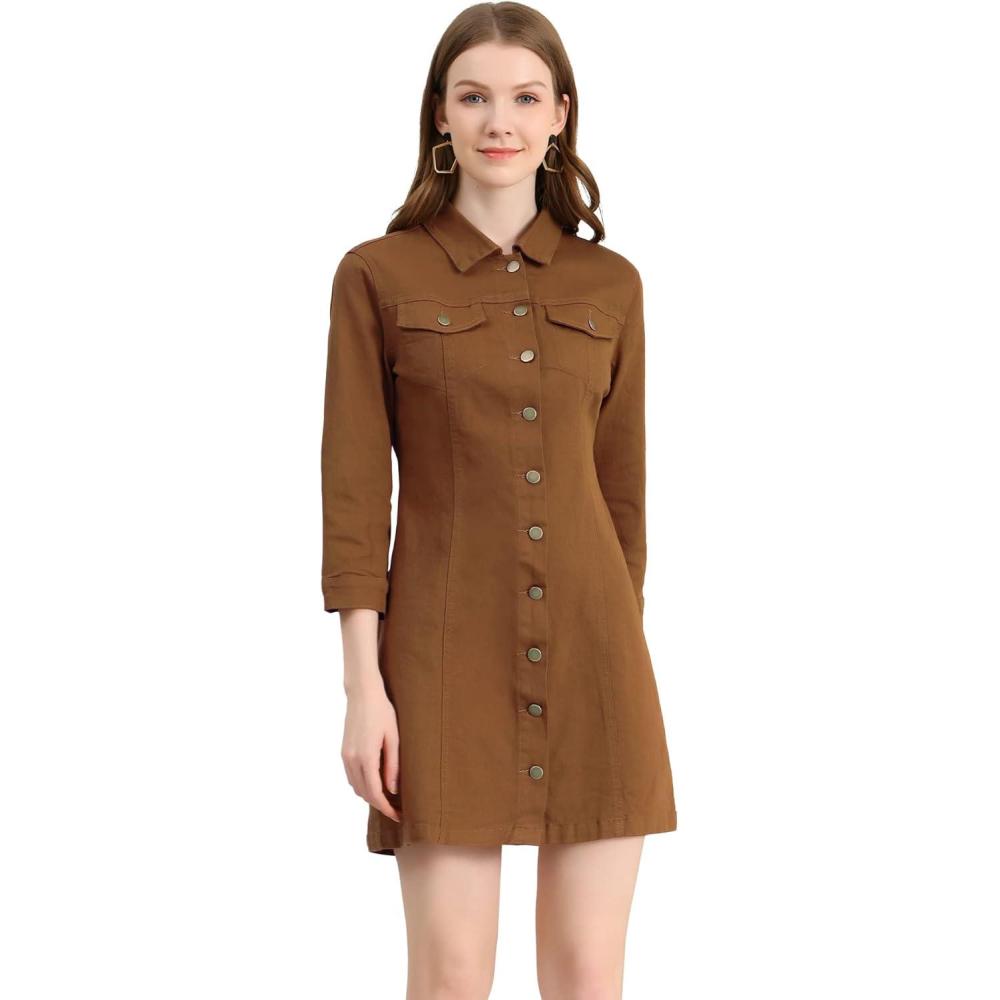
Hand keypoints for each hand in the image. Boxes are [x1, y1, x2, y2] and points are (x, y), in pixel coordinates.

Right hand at [341, 682, 400, 822]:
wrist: (362, 694)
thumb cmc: (382, 712)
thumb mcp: (394, 738)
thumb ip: (393, 765)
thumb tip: (392, 790)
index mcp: (366, 757)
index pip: (375, 793)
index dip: (386, 808)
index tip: (398, 816)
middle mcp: (352, 759)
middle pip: (364, 793)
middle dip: (379, 805)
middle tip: (397, 809)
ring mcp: (345, 756)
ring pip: (355, 787)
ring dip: (370, 796)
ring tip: (388, 798)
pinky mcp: (344, 751)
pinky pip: (351, 777)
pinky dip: (362, 785)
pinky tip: (375, 783)